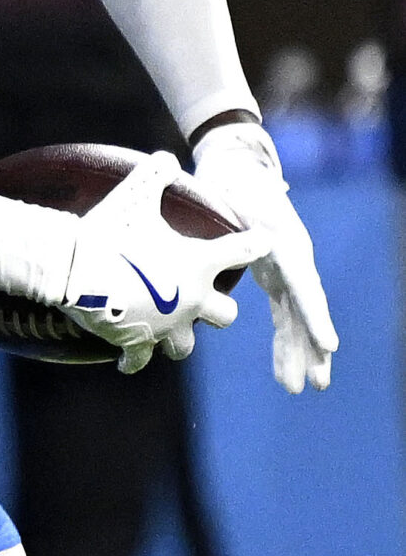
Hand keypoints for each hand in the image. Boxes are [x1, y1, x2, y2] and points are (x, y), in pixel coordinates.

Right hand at [62, 152, 269, 375]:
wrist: (73, 269)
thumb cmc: (108, 231)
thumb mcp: (134, 195)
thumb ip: (155, 175)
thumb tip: (166, 157)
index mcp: (199, 264)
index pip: (243, 251)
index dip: (255, 243)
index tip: (263, 240)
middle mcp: (191, 299)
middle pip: (227, 315)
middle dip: (219, 307)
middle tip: (201, 295)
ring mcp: (165, 325)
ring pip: (188, 346)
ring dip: (180, 337)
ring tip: (166, 327)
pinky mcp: (137, 342)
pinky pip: (141, 360)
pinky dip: (134, 358)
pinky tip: (128, 358)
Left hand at [191, 121, 336, 392]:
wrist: (234, 166)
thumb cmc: (226, 181)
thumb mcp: (225, 197)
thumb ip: (233, 222)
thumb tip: (246, 237)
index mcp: (283, 242)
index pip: (304, 286)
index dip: (315, 317)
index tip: (329, 346)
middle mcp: (294, 258)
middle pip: (307, 309)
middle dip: (312, 348)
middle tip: (317, 384)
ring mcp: (288, 269)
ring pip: (299, 319)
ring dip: (300, 354)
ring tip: (301, 389)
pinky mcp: (276, 277)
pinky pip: (285, 316)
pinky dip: (285, 344)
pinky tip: (284, 374)